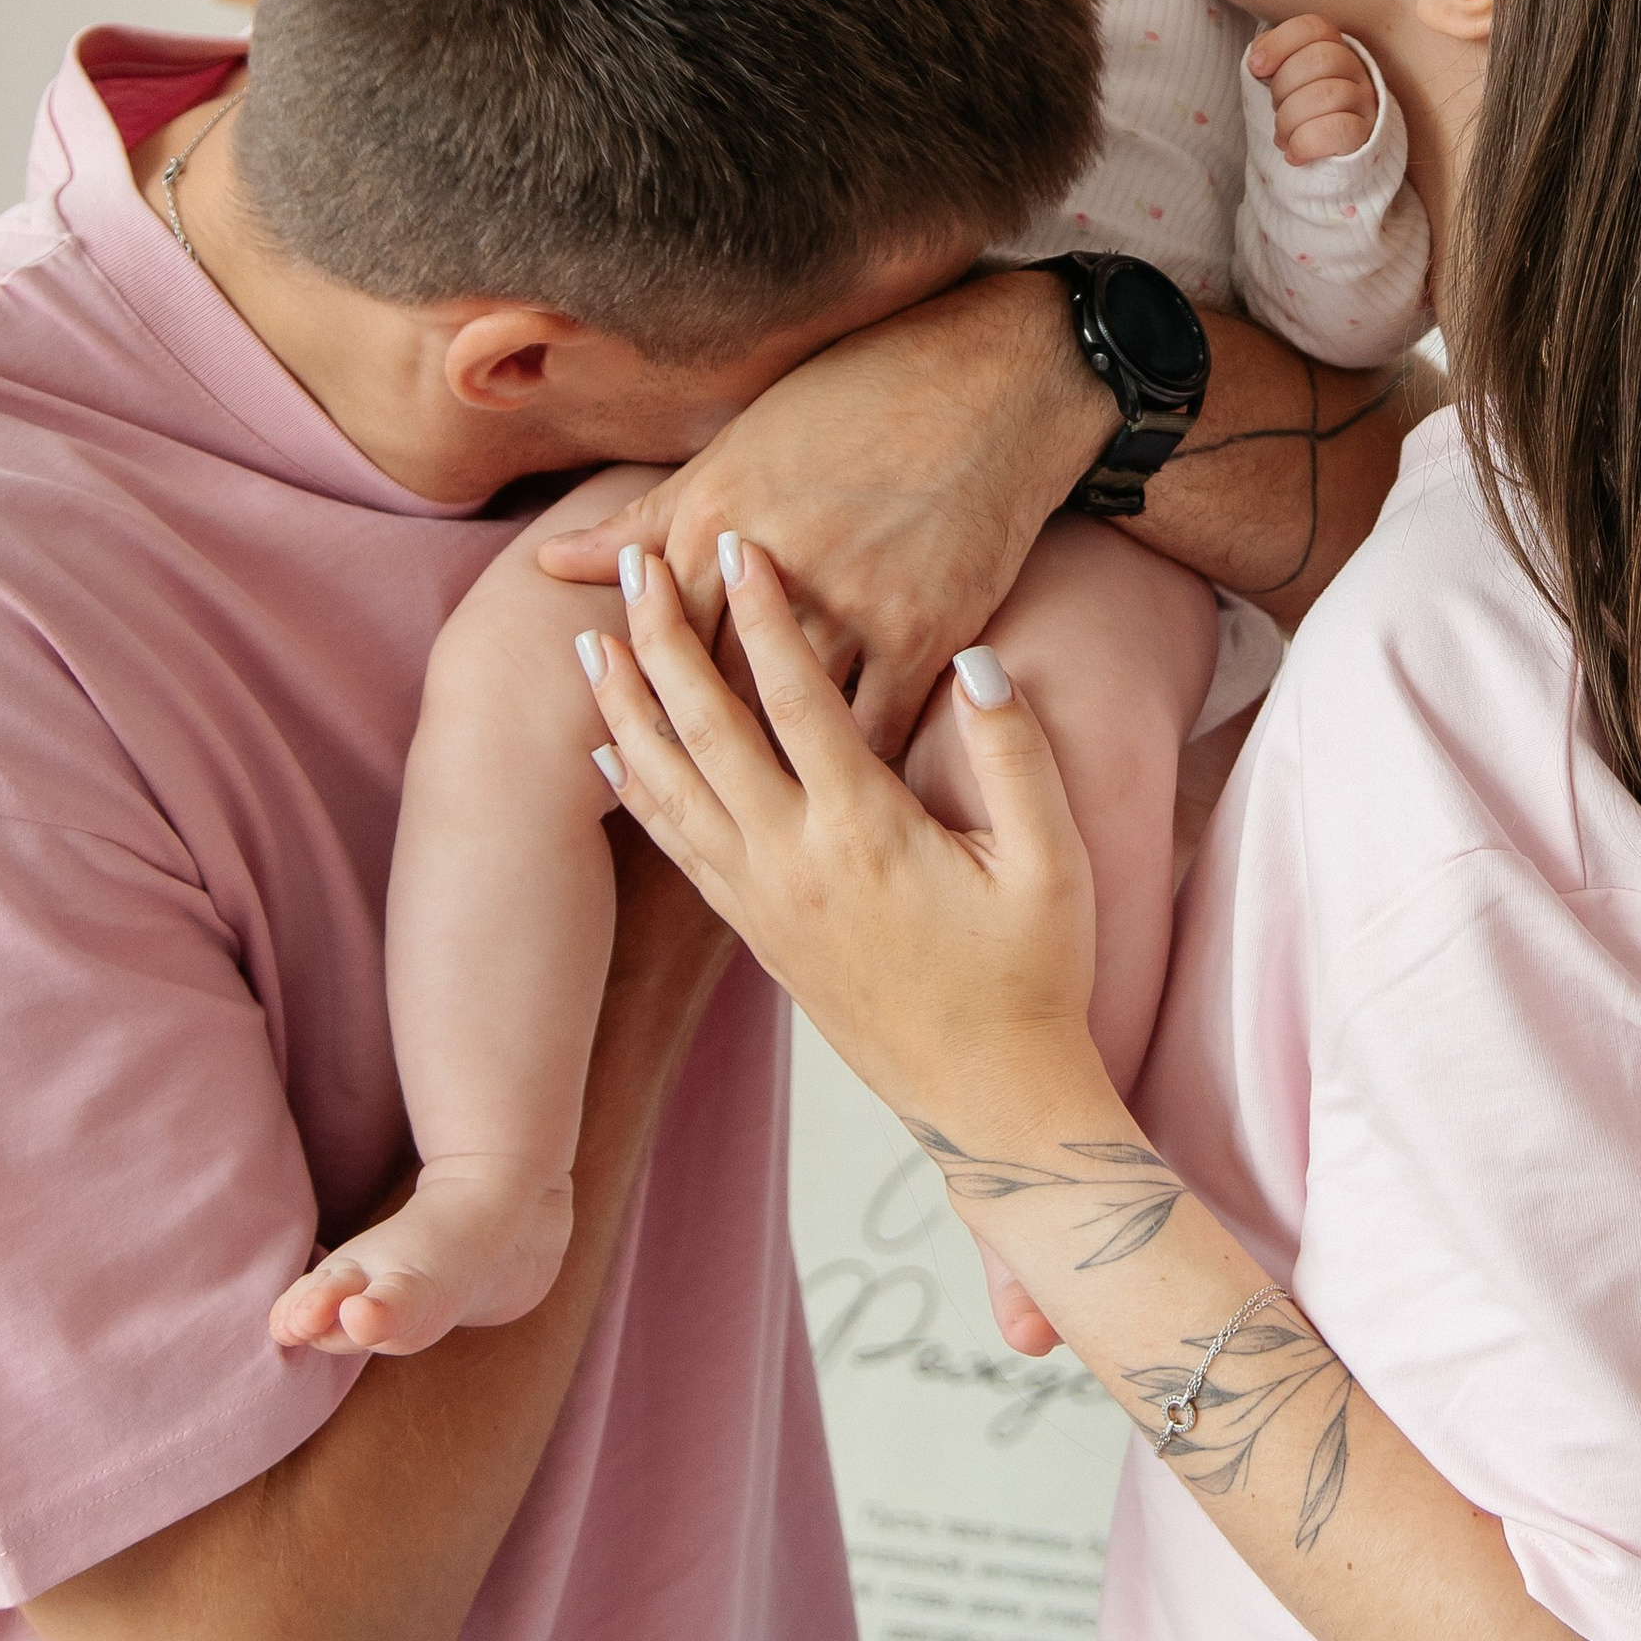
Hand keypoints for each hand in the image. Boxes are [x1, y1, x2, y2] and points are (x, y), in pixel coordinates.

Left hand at [537, 271, 1109, 755]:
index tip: (616, 740)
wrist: (997, 379)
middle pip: (708, 688)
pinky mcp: (925, 631)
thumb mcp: (741, 441)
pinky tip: (835, 803)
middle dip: (689, 748)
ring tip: (743, 820)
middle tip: (672, 800)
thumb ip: (648, 517)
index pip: (654, 634)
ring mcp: (853, 604)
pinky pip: (878, 725)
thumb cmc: (861, 393)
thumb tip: (550, 563)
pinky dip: (853, 767)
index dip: (633, 692)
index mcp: (717, 516)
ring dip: (763, 774)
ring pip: (784, 718)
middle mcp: (775, 567)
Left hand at [582, 541, 1097, 1136]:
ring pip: (672, 788)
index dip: (763, 614)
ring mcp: (766, 901)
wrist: (991, 1097)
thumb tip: (978, 660)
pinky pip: (677, 848)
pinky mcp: (757, 935)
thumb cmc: (1034, 975)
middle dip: (662, 642)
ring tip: (587, 643)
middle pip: (706, 731)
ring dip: (626, 710)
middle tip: (631, 569)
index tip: (738, 542)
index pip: (796, 697)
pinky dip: (637, 790)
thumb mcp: (1053, 860)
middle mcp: (795, 862)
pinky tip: (610, 753)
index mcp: (865, 831)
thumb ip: (1014, 754)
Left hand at [1247, 15, 1379, 166]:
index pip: (1313, 28)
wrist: (1329, 156)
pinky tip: (1294, 154)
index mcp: (1335, 49)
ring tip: (1282, 136)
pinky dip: (1305, 143)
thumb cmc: (1301, 111)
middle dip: (1283, 86)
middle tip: (1275, 108)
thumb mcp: (1284, 79)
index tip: (1256, 68)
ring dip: (1290, 119)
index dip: (1280, 43)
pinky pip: (1336, 130)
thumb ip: (1271, 59)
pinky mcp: (1365, 135)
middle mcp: (1357, 70)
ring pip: (1327, 94)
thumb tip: (1258, 61)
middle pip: (1320, 59)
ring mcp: (1365, 102)